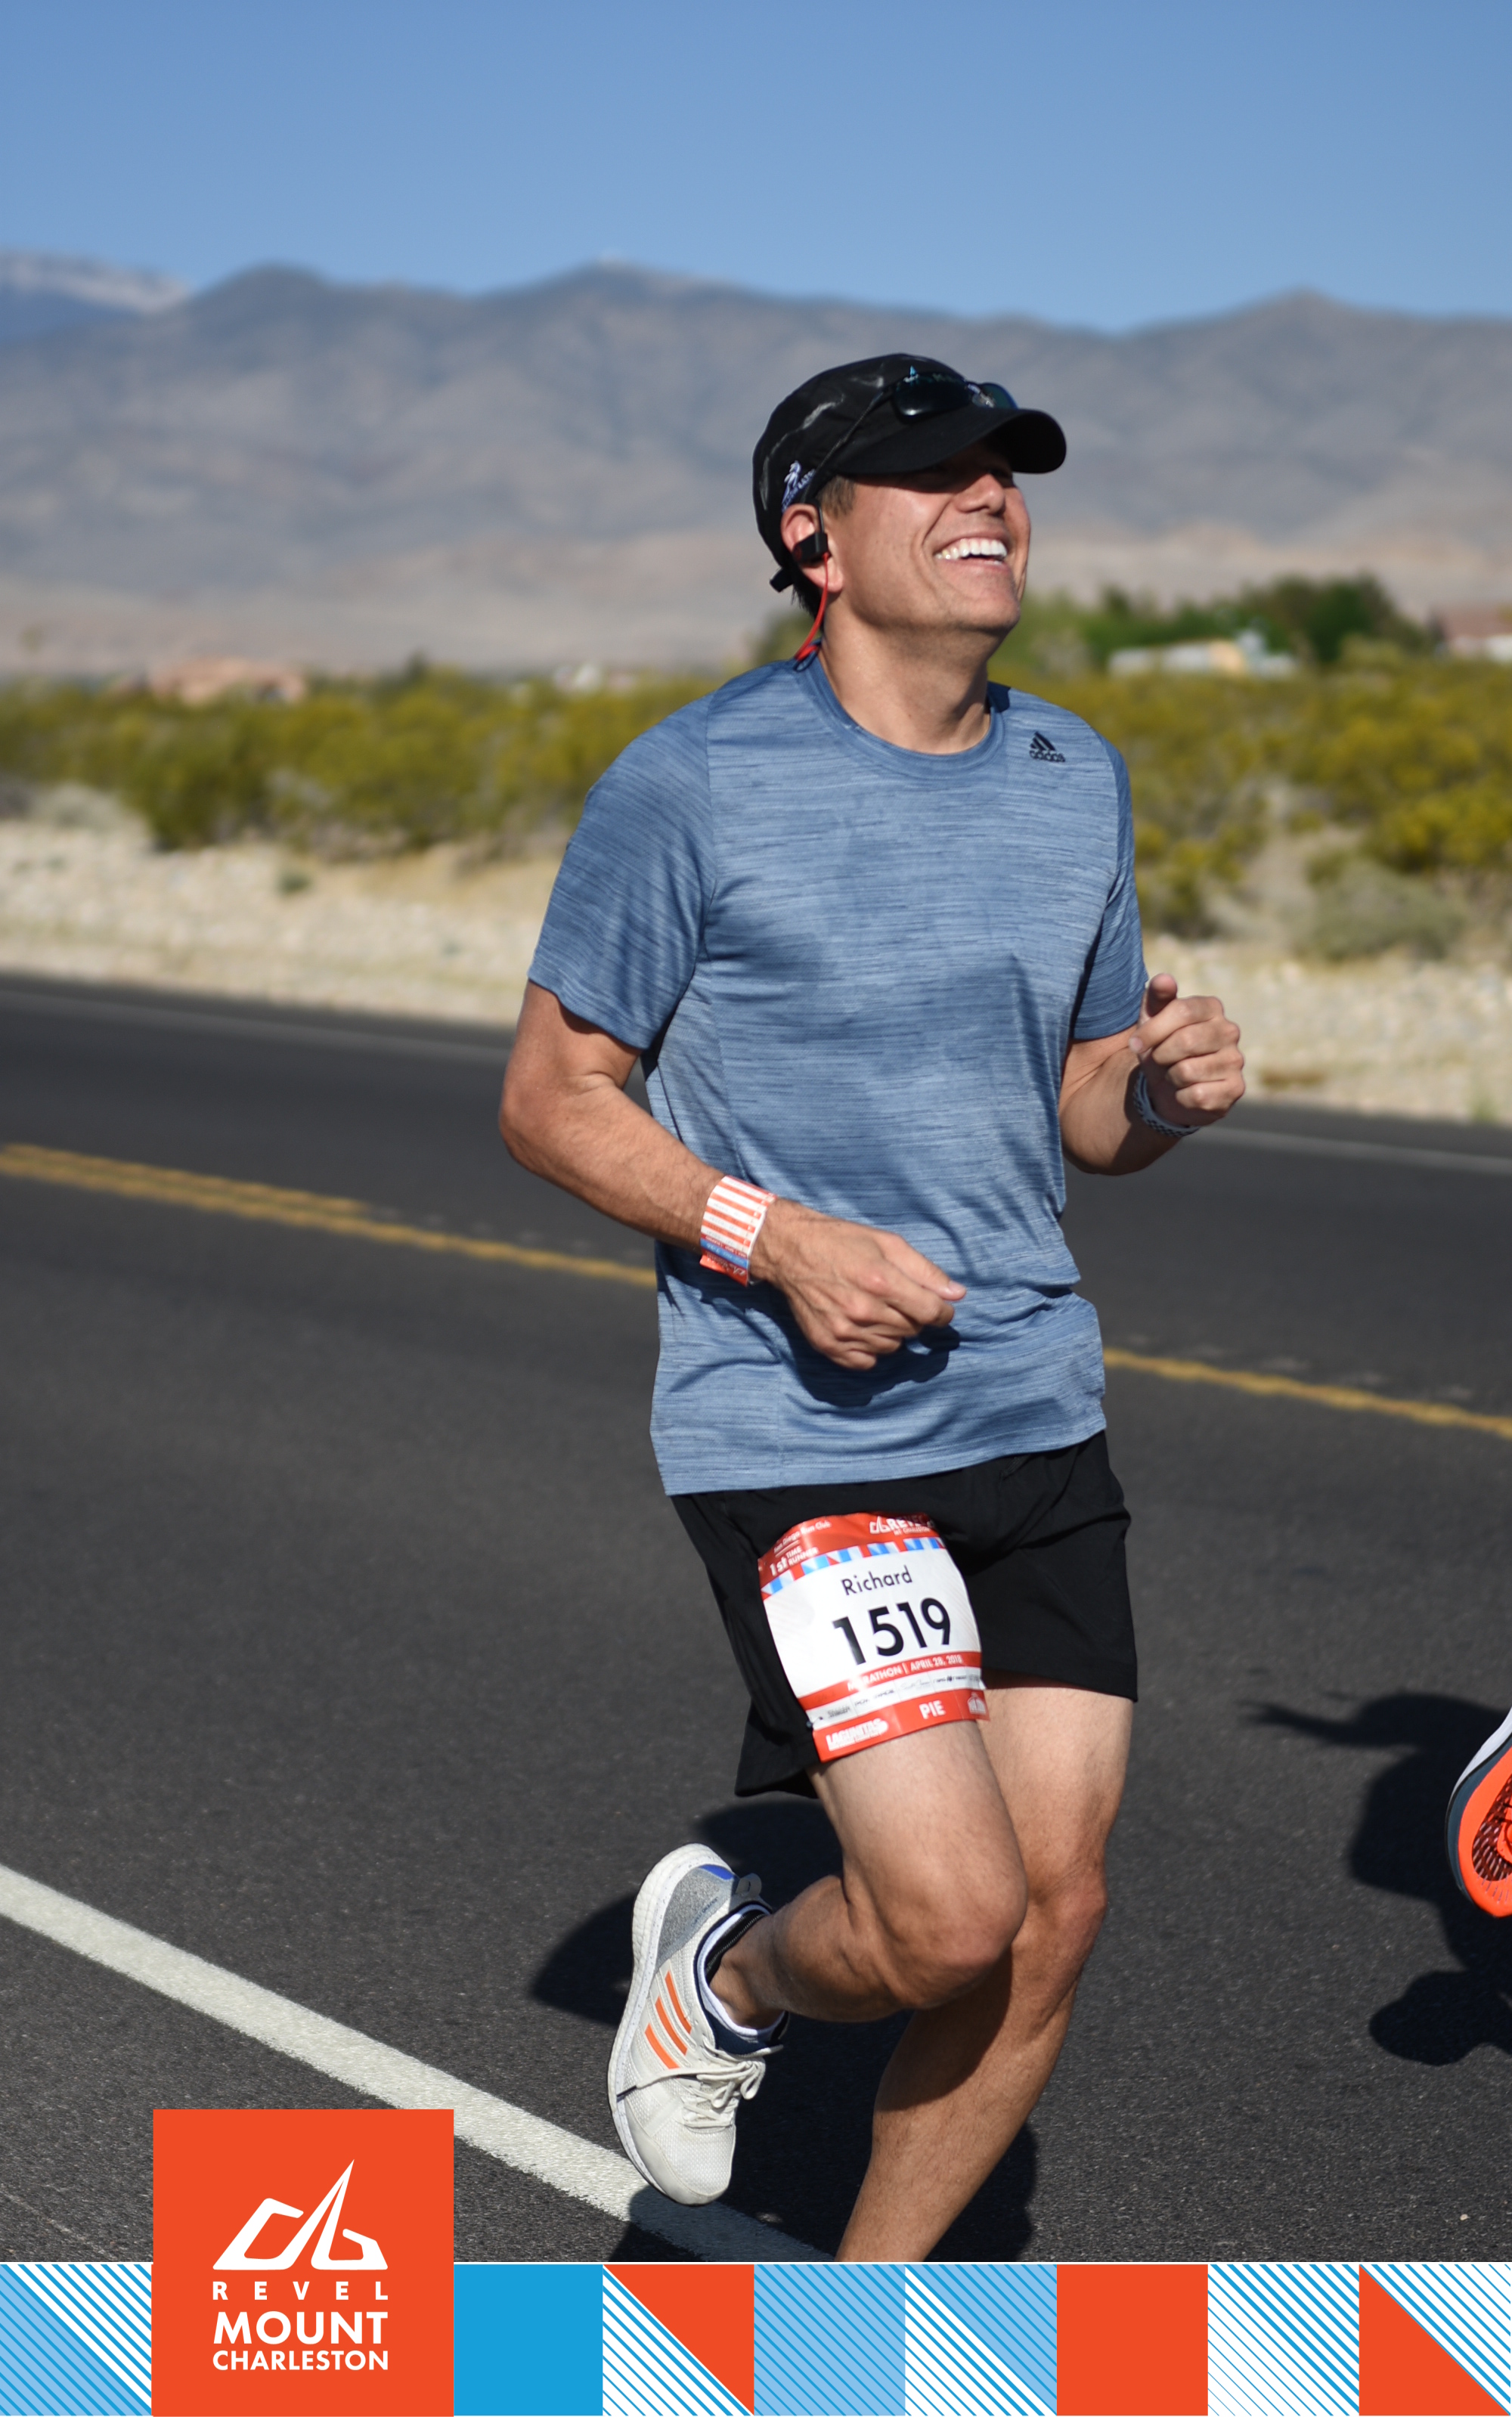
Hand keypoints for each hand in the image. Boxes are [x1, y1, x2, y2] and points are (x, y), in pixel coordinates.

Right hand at [751, 1199, 964, 1370]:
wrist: (790, 1250)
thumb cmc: (842, 1242)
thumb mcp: (888, 1243)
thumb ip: (925, 1271)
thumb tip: (958, 1294)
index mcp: (881, 1281)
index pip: (932, 1313)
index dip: (942, 1312)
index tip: (938, 1307)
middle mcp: (863, 1310)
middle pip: (913, 1330)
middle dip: (913, 1316)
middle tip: (896, 1298)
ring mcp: (843, 1331)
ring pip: (892, 1347)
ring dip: (892, 1332)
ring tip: (876, 1309)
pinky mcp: (827, 1345)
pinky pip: (866, 1362)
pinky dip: (871, 1349)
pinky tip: (863, 1328)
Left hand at [1128, 972, 1244, 1126]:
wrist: (1168, 1087)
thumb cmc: (1161, 1047)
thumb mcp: (1151, 1021)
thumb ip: (1156, 998)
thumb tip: (1164, 980)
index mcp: (1211, 1008)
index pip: (1181, 1010)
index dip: (1152, 1030)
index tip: (1135, 1044)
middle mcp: (1229, 1031)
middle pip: (1186, 1041)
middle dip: (1160, 1055)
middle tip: (1158, 1060)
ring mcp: (1236, 1060)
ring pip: (1188, 1071)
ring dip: (1170, 1077)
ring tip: (1174, 1075)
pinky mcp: (1235, 1089)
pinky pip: (1197, 1095)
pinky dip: (1181, 1097)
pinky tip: (1186, 1092)